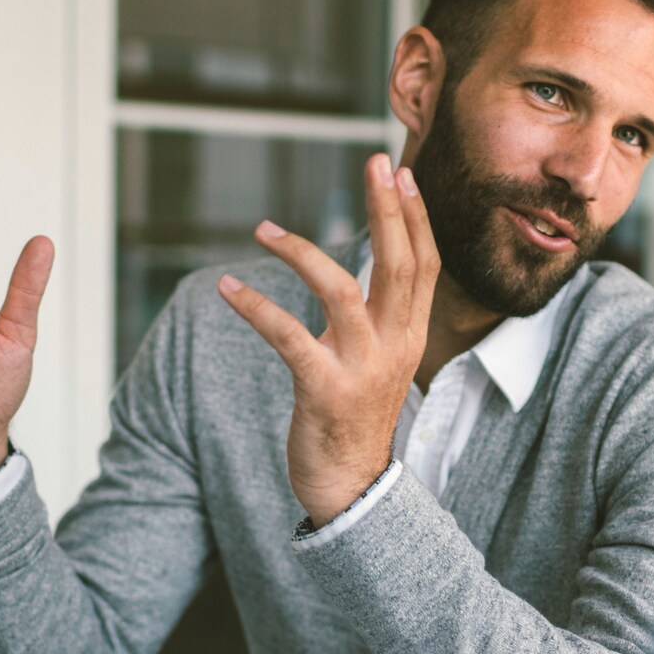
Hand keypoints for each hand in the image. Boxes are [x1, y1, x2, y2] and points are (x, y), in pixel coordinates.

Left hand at [217, 153, 439, 525]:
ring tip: (264, 228)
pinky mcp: (323, 390)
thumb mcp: (378, 362)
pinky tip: (229, 287)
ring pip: (341, 291)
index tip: (400, 173)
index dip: (416, 217)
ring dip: (302, 253)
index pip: (425, 266)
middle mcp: (394, 347)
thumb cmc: (354, 419)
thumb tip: (367, 266)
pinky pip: (288, 336)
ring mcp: (361, 369)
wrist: (351, 490)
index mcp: (409, 337)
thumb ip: (376, 316)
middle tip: (373, 163)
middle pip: (398, 265)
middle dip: (387, 210)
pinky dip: (256, 306)